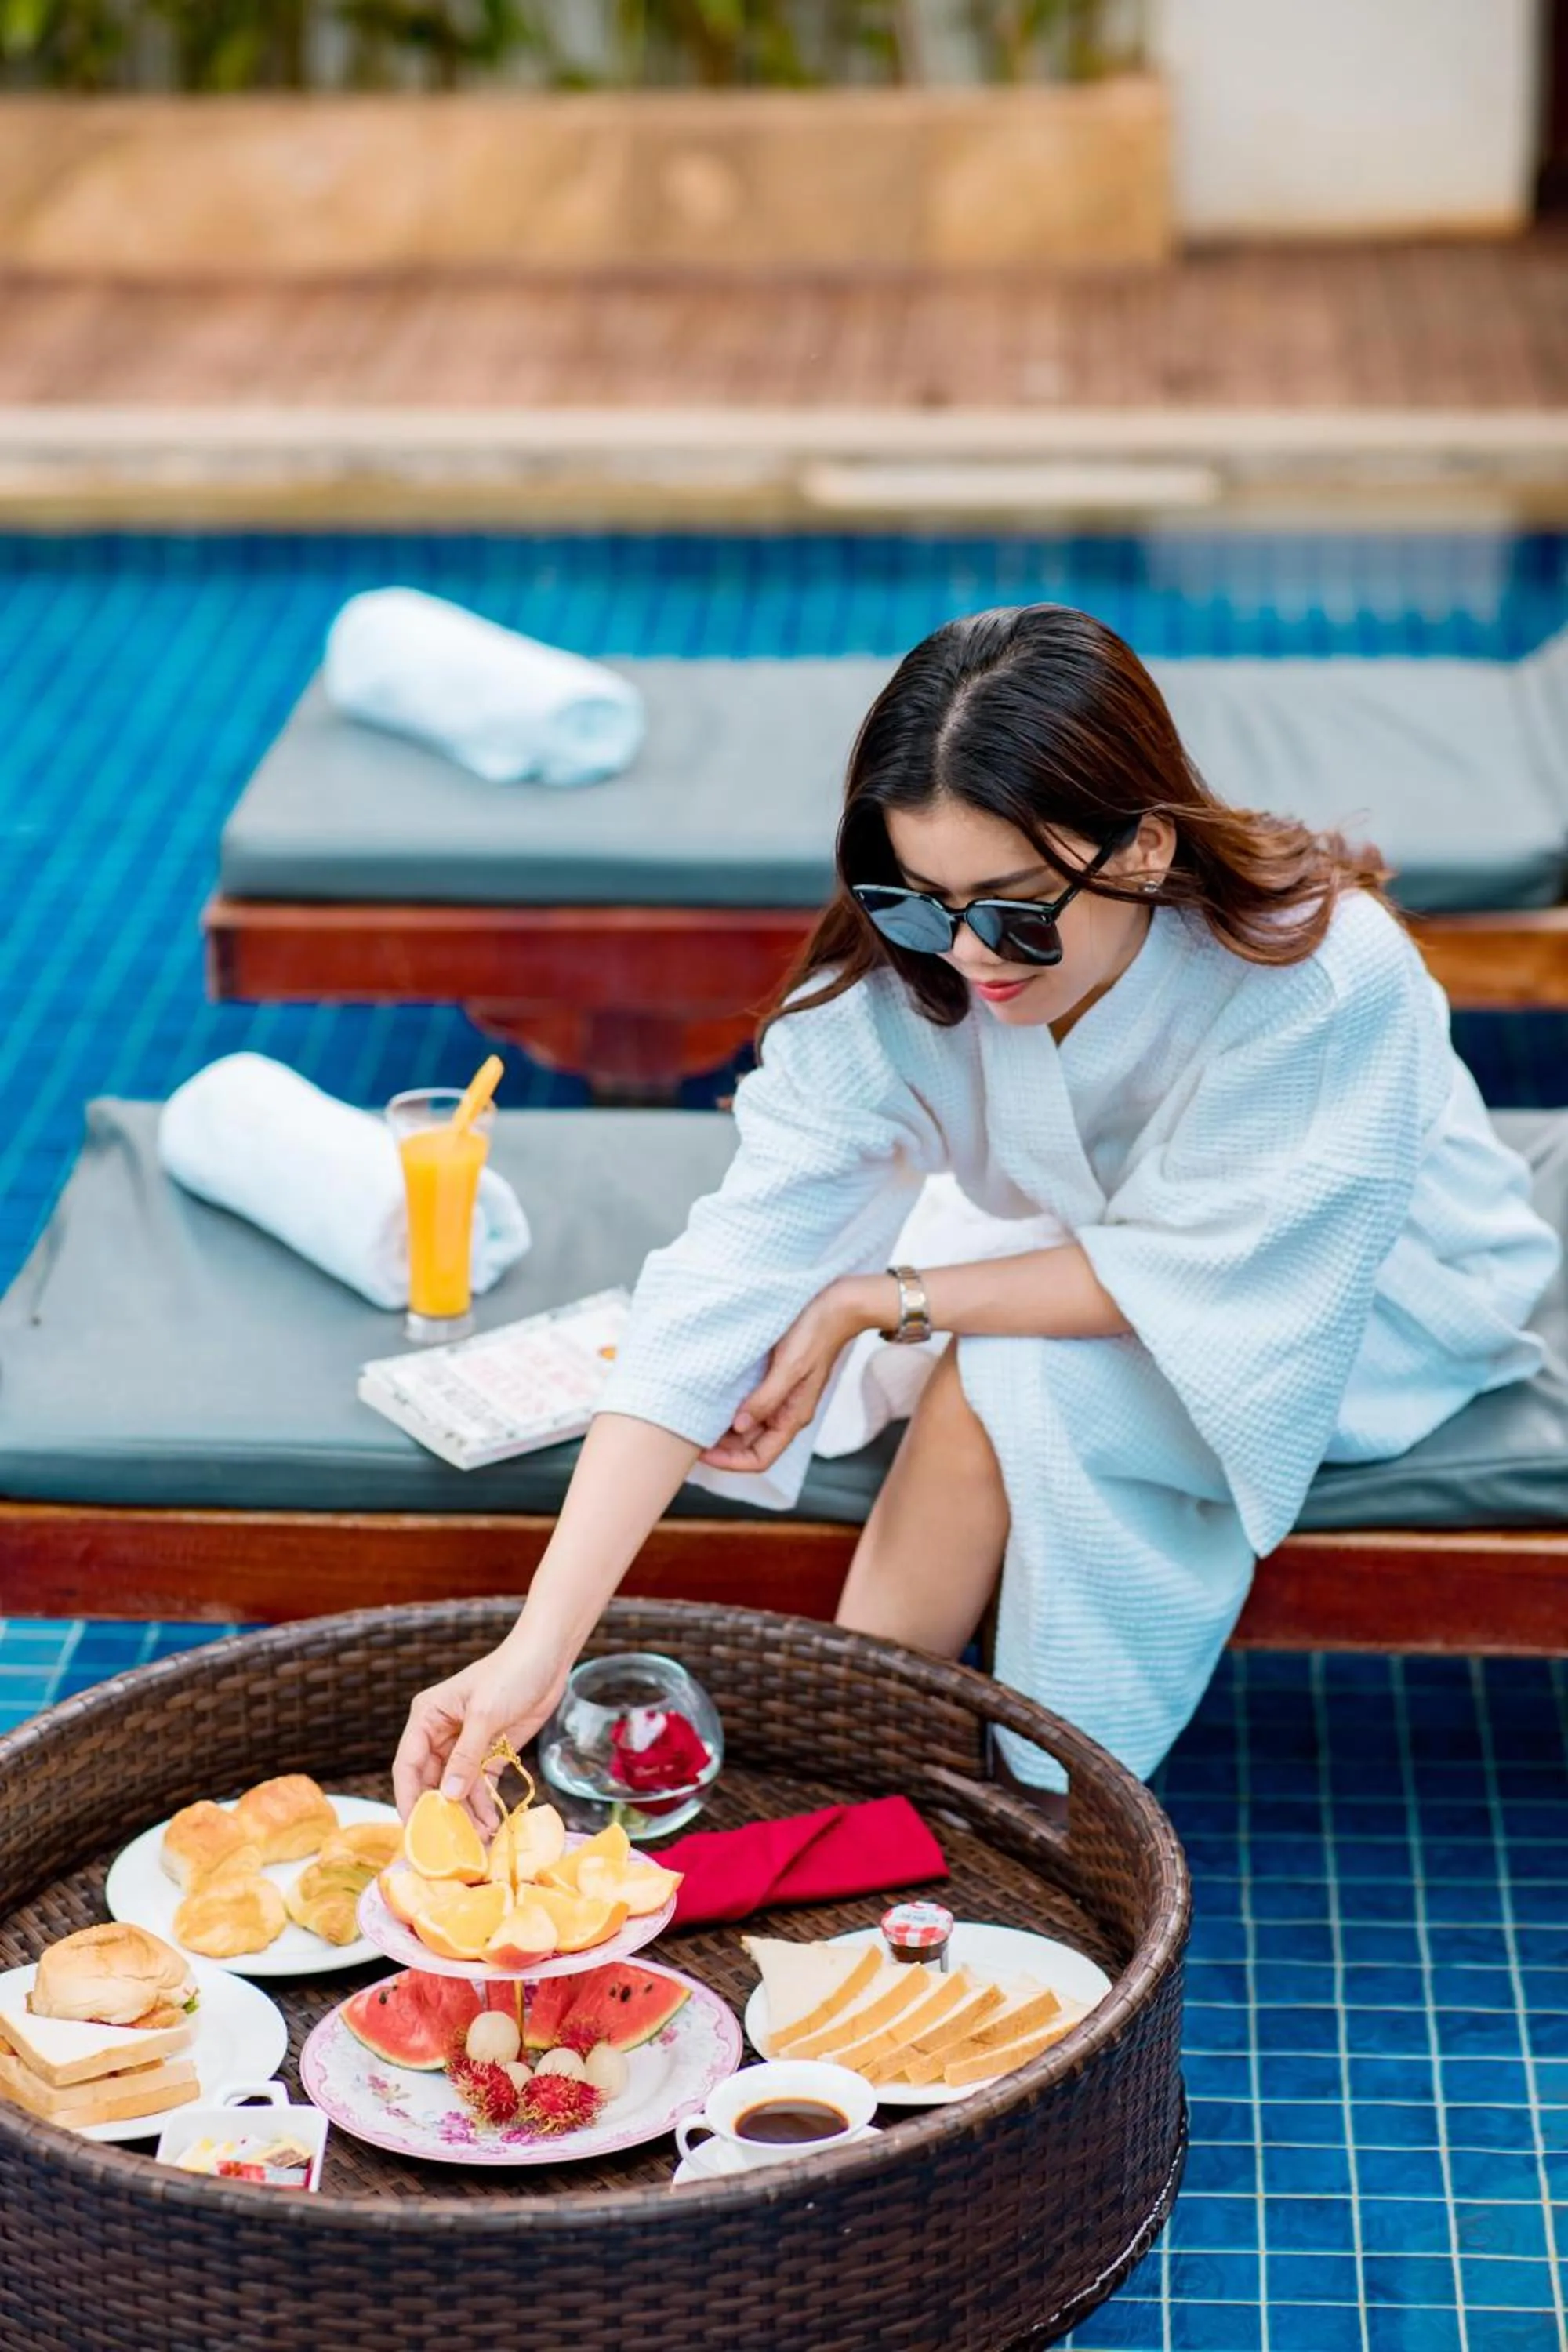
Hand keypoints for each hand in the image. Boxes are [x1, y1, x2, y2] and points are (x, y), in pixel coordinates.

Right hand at [392, 1629, 568, 1828]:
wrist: (549, 1657)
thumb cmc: (512, 1673)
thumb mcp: (485, 1714)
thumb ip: (466, 1757)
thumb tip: (446, 1796)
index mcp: (427, 1718)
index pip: (408, 1765)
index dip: (408, 1799)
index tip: (416, 1830)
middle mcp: (441, 1734)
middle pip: (431, 1782)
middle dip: (441, 1813)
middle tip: (451, 1845)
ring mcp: (466, 1745)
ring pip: (456, 1788)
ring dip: (465, 1814)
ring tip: (476, 1841)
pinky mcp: (490, 1752)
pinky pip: (480, 1785)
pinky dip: (483, 1805)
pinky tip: (490, 1824)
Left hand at [698, 1275, 888, 1475]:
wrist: (837, 1306)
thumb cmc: (815, 1334)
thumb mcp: (789, 1367)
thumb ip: (765, 1399)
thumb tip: (739, 1426)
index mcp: (794, 1417)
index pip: (760, 1458)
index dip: (730, 1462)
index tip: (701, 1453)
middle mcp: (788, 1413)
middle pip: (752, 1446)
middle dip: (723, 1449)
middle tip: (690, 1437)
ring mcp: (783, 1398)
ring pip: (750, 1428)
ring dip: (725, 1430)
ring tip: (698, 1421)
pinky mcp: (778, 1381)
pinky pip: (753, 1405)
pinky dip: (733, 1409)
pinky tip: (715, 1399)